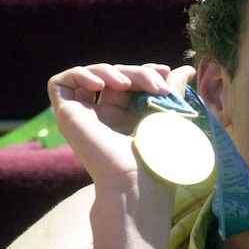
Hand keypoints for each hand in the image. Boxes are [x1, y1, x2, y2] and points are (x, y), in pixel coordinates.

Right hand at [47, 63, 194, 187]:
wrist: (136, 179)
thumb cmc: (156, 155)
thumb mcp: (167, 113)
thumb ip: (173, 89)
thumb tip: (187, 69)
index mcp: (128, 118)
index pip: (131, 81)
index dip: (145, 71)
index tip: (164, 72)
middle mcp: (105, 117)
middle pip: (114, 76)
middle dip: (136, 72)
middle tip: (156, 85)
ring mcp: (85, 116)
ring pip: (90, 76)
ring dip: (109, 70)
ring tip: (127, 84)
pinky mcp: (67, 116)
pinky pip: (60, 83)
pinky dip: (79, 74)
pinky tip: (99, 85)